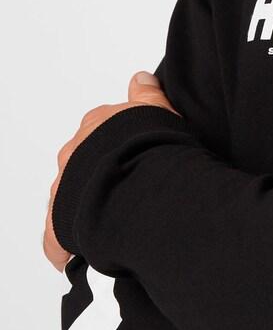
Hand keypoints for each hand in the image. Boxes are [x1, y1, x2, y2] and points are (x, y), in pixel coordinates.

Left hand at [43, 71, 179, 273]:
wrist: (137, 191)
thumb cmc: (150, 150)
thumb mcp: (158, 111)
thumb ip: (147, 94)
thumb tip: (140, 77)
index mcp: (94, 126)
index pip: (100, 130)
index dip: (119, 143)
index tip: (136, 153)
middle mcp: (72, 156)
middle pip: (83, 163)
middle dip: (100, 174)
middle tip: (129, 186)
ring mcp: (62, 190)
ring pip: (70, 198)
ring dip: (87, 206)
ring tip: (116, 219)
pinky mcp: (57, 227)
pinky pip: (58, 239)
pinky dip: (69, 246)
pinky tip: (86, 251)